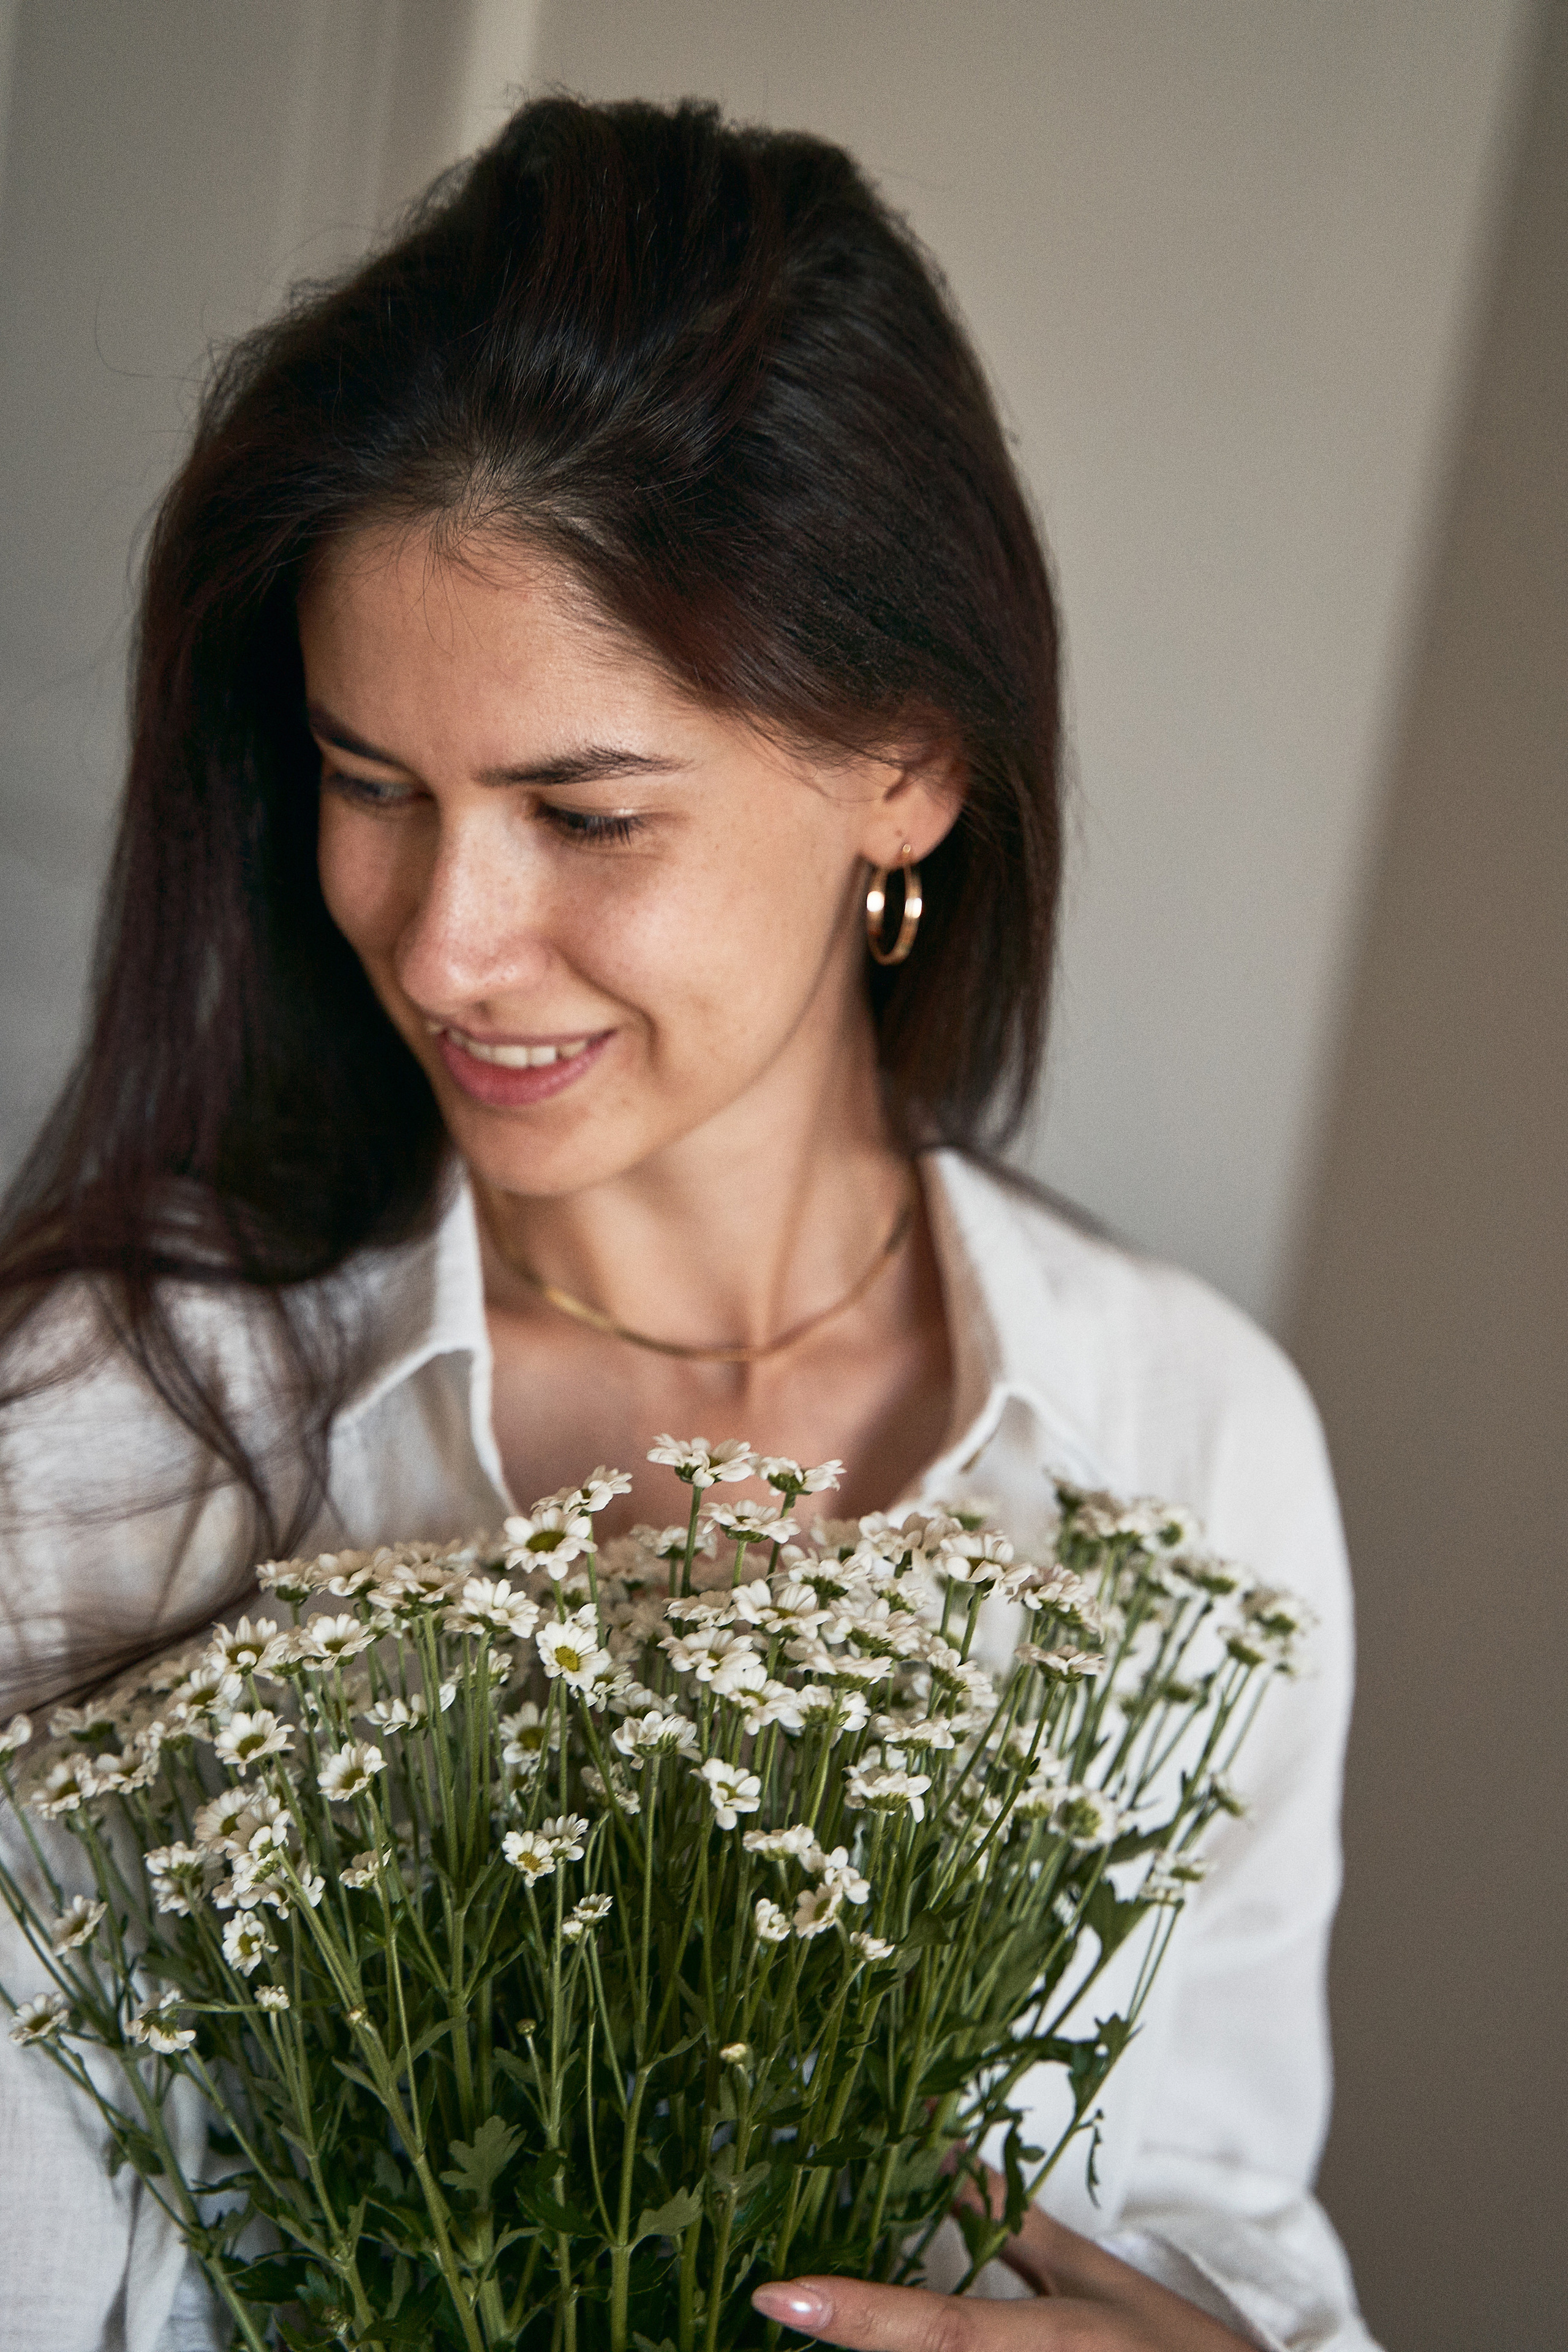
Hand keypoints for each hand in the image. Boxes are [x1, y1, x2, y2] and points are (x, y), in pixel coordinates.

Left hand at [752, 2173, 1254, 2351]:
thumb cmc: (1175, 2349)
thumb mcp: (1093, 2277)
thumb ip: (1010, 2218)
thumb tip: (940, 2155)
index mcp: (1043, 2344)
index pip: (936, 2327)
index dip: (853, 2314)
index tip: (776, 2296)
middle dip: (859, 2333)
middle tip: (798, 2302)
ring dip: (886, 2340)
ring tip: (834, 2312)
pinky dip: (918, 2344)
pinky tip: (885, 2326)